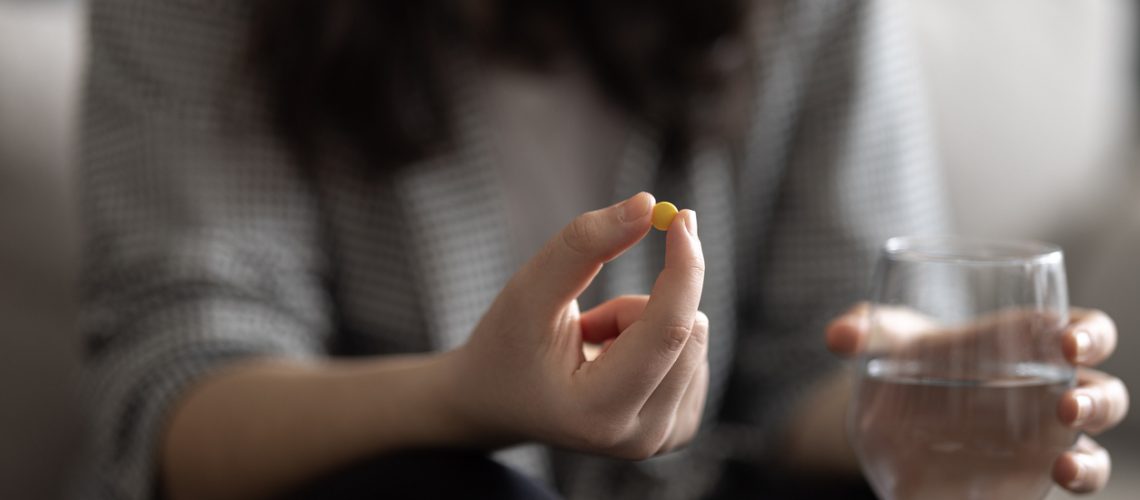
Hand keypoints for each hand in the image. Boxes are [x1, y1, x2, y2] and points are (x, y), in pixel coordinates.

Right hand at [447, 192, 707, 458]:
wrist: (497, 402)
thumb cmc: (507, 344)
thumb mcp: (529, 289)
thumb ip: (584, 244)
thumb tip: (648, 205)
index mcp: (597, 412)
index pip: (667, 331)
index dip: (682, 268)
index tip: (681, 218)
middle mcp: (640, 438)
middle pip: (689, 330)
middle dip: (645, 301)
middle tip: (593, 319)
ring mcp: (664, 438)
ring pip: (695, 337)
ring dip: (647, 321)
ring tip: (596, 345)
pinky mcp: (679, 427)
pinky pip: (696, 354)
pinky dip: (658, 340)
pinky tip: (616, 361)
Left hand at [827, 304, 1128, 493]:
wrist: (889, 417)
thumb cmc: (907, 362)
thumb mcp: (885, 339)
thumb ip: (864, 329)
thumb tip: (839, 336)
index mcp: (1029, 345)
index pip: (1084, 332)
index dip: (1090, 335)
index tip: (1070, 343)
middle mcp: (1046, 393)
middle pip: (1101, 394)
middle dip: (1096, 400)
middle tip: (1065, 404)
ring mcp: (1040, 442)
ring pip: (1092, 450)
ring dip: (1091, 459)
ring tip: (1063, 463)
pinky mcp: (1023, 479)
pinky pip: (1060, 485)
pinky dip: (1066, 486)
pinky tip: (1047, 482)